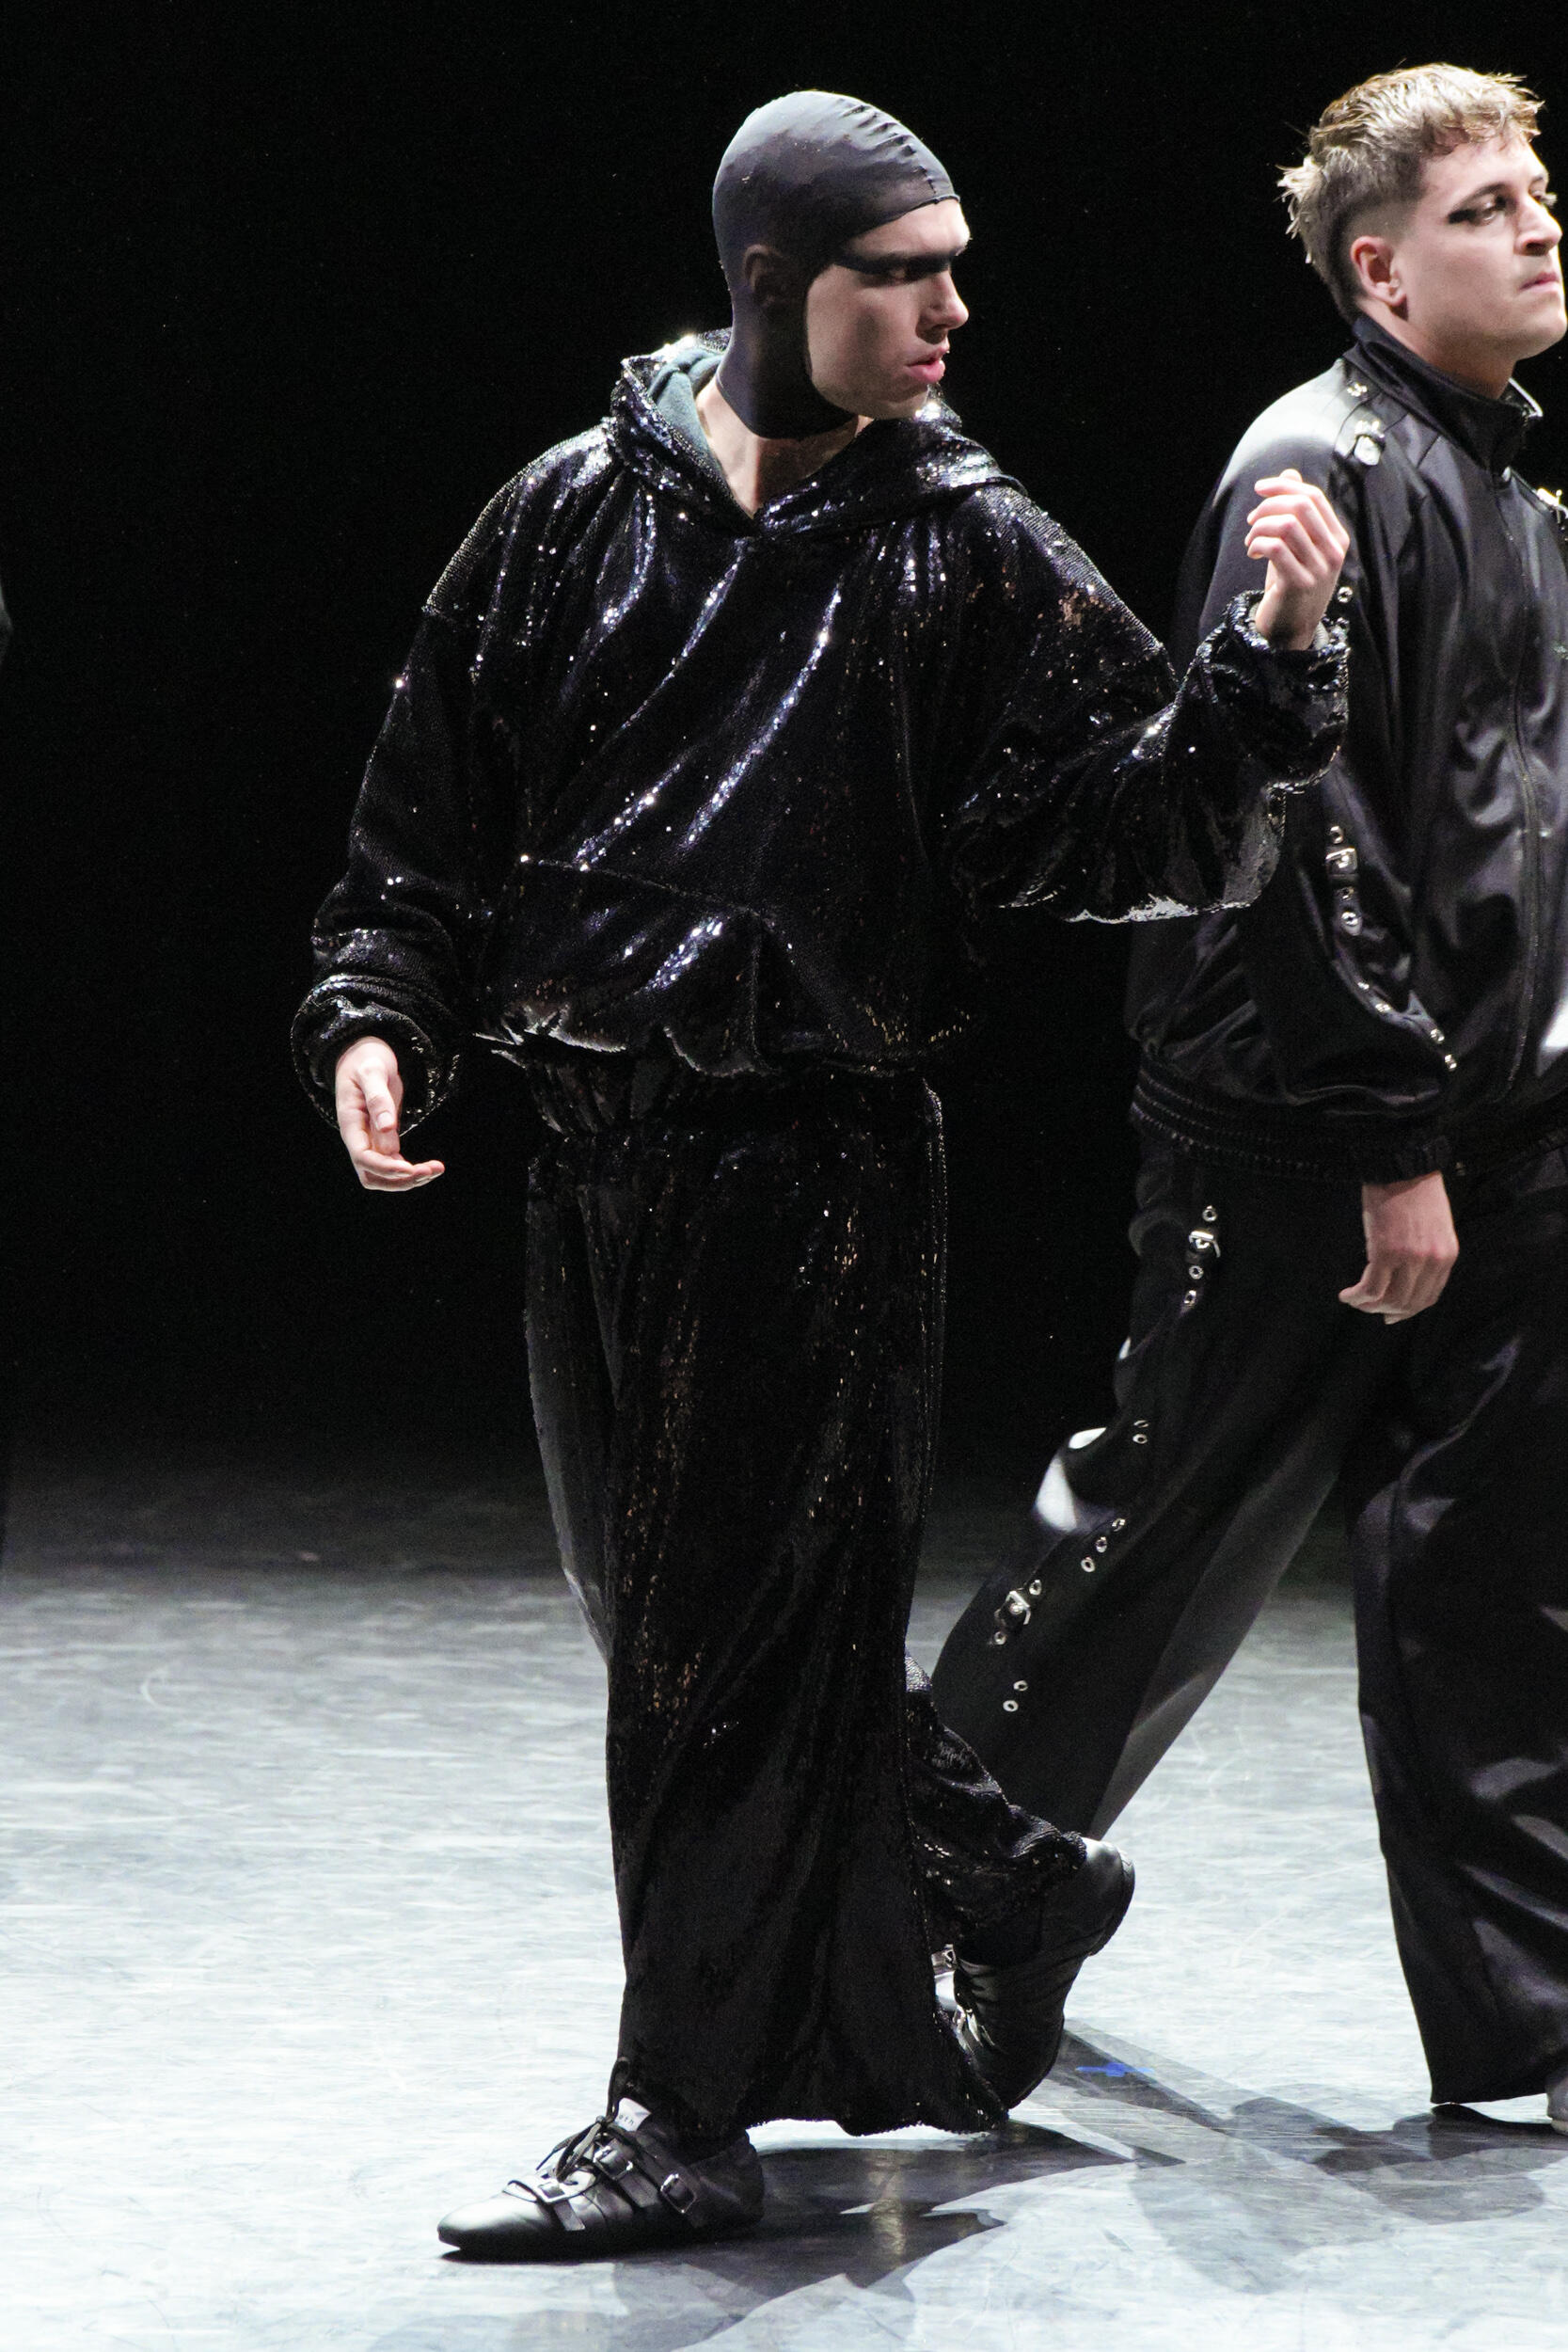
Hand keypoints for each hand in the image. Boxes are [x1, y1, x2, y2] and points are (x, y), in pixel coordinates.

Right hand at [333, 1036, 444, 1191]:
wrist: (363, 1055)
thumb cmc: (366, 1059)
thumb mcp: (372, 1071)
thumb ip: (378, 1098)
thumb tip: (388, 1127)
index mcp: (350, 1122)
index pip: (362, 1157)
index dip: (385, 1168)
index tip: (410, 1168)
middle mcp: (357, 1137)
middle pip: (372, 1176)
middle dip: (400, 1180)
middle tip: (430, 1170)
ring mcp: (369, 1140)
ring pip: (383, 1176)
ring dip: (408, 1179)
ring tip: (436, 1169)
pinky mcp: (382, 1139)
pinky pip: (394, 1164)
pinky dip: (412, 1170)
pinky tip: (431, 1166)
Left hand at [1246, 469, 1349, 650]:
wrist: (1290, 628)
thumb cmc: (1291, 581)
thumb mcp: (1296, 545)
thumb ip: (1296, 511)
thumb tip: (1289, 473)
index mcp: (1338, 538)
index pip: (1314, 496)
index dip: (1284, 486)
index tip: (1259, 489)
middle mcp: (1333, 552)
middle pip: (1301, 505)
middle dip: (1269, 505)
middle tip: (1252, 520)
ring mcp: (1319, 569)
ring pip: (1286, 525)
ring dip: (1260, 527)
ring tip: (1251, 541)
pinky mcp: (1299, 584)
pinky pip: (1275, 548)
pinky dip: (1257, 544)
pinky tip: (1253, 553)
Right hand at [1338, 1170, 1456, 1321]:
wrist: (1403, 1166)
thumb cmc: (1415, 1190)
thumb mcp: (1435, 1226)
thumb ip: (1428, 1252)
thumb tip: (1408, 1276)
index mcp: (1446, 1255)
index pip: (1429, 1296)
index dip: (1409, 1310)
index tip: (1391, 1314)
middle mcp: (1431, 1262)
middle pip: (1408, 1302)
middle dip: (1386, 1310)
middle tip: (1369, 1309)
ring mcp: (1409, 1259)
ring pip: (1389, 1299)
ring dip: (1369, 1306)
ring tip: (1355, 1300)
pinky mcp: (1385, 1253)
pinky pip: (1371, 1288)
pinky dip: (1357, 1297)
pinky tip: (1347, 1295)